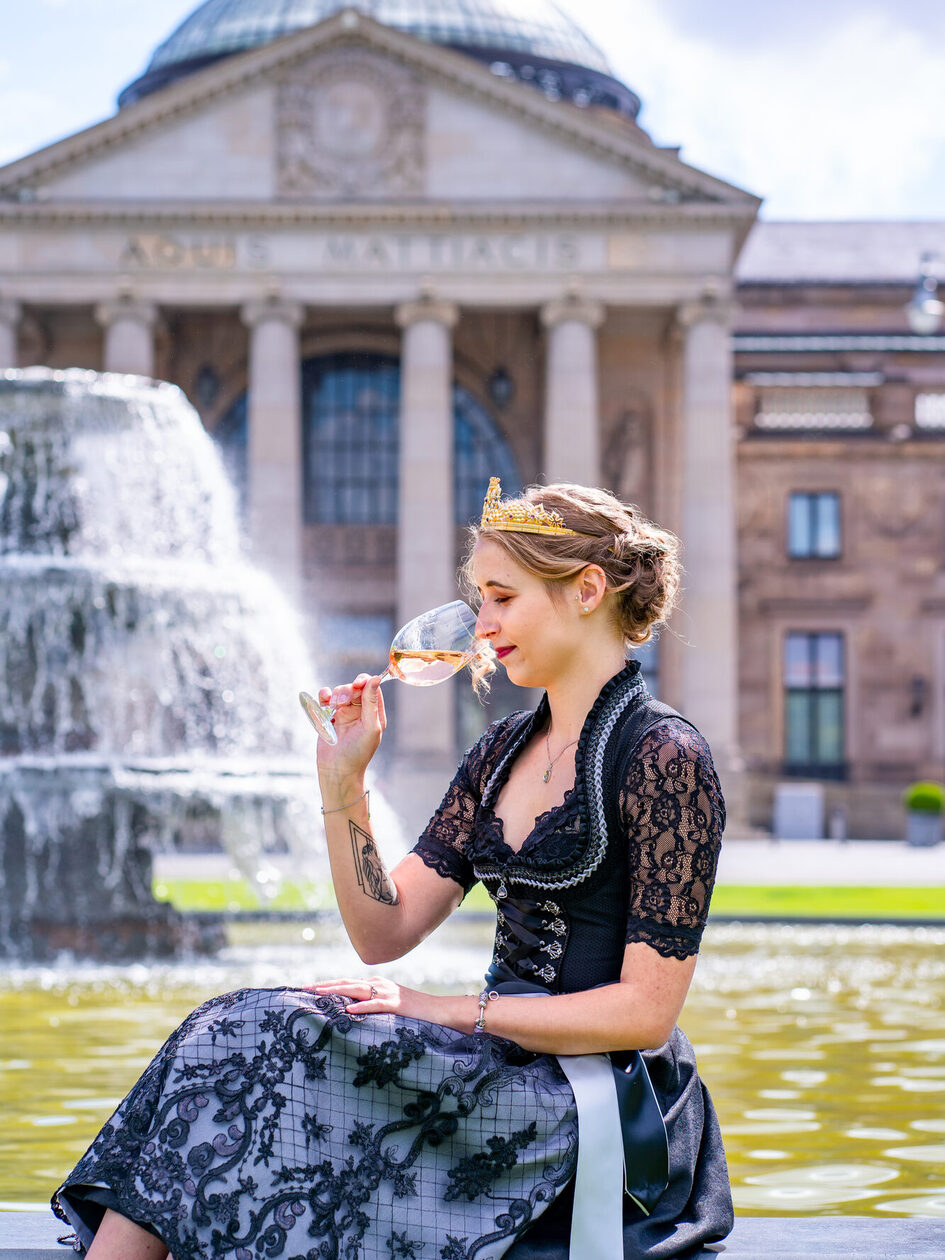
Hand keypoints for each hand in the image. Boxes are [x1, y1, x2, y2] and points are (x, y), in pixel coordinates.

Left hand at [306, 976, 443, 1023]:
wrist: (436, 1010)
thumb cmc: (412, 1011)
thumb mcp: (387, 1005)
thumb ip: (371, 1005)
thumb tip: (349, 1012)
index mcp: (375, 984)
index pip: (346, 983)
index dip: (327, 985)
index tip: (308, 988)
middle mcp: (378, 984)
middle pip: (346, 983)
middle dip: (325, 986)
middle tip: (304, 989)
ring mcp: (387, 992)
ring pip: (357, 990)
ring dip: (336, 992)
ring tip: (318, 995)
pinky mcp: (396, 1004)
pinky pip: (376, 1004)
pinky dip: (362, 1006)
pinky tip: (349, 1009)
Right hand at [316, 673, 386, 780]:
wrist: (337, 769)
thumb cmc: (358, 752)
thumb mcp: (370, 727)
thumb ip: (371, 702)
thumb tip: (375, 678)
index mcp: (374, 713)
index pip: (373, 688)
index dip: (365, 682)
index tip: (358, 684)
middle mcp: (360, 711)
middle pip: (355, 687)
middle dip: (348, 690)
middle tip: (343, 701)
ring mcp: (344, 713)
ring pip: (341, 691)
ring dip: (337, 694)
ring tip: (333, 705)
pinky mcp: (329, 717)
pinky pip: (327, 698)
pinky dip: (325, 695)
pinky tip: (325, 700)